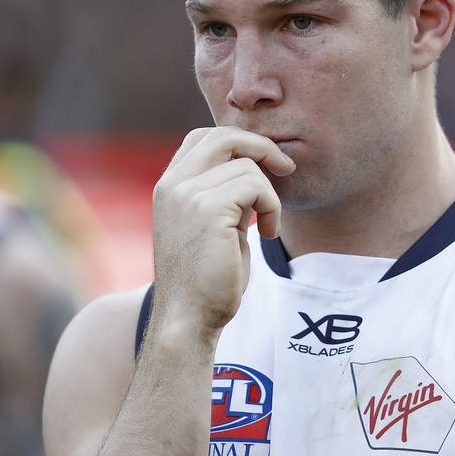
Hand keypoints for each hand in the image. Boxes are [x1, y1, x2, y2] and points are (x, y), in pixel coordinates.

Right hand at [150, 127, 294, 335]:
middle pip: (223, 136)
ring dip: (269, 194)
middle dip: (261, 147)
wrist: (188, 319)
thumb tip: (253, 167)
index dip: (239, 143)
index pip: (203, 138)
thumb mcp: (211, 225)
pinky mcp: (208, 209)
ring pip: (246, 165)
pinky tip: (268, 233)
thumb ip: (222, 194)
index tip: (265, 164)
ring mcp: (187, 195)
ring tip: (268, 224)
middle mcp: (172, 185)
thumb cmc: (205, 279)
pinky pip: (255, 185)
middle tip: (286, 169)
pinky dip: (272, 206)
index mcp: (168, 186)